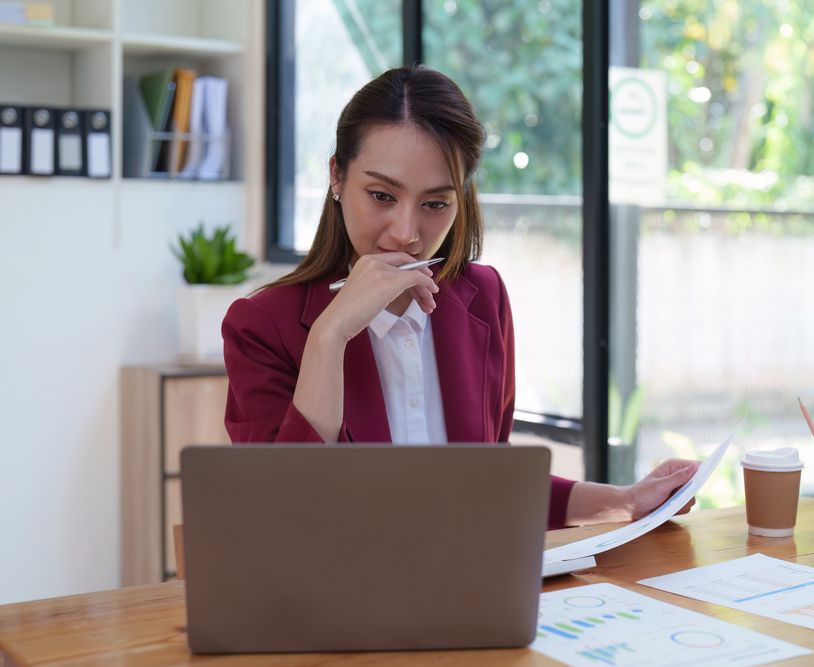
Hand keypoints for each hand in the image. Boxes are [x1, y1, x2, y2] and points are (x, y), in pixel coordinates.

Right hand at [316, 252, 439, 341]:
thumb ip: (377, 284)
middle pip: (407, 266)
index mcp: (365, 260)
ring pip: (414, 274)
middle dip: (422, 280)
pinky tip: (431, 295)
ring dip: (425, 289)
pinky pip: (416, 278)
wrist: (337, 322)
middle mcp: (374, 261)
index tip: (423, 279)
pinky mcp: (390, 282)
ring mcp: (382, 270)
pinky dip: (427, 285)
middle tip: (430, 296)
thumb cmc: (347, 313)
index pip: (397, 259)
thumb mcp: (363, 291)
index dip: (413, 267)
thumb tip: (396, 288)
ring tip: (430, 306)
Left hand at [624, 458, 699, 520]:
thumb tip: (696, 466)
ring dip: (681, 504)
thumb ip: (679, 477)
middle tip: (673, 496)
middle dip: (687, 494)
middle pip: (697, 485)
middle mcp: (678, 476)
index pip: (696, 466)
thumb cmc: (643, 493)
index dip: (701, 474)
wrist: (632, 507)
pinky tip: (666, 509)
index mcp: (674, 466)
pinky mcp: (677, 500)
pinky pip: (687, 507)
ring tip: (666, 503)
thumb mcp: (661, 486)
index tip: (697, 483)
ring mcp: (678, 489)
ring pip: (692, 499)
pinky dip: (678, 510)